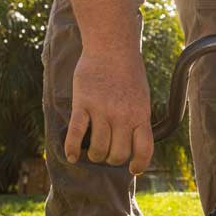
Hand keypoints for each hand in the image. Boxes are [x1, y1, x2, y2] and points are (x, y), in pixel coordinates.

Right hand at [64, 45, 152, 174]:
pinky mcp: (83, 104)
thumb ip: (138, 117)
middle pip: (118, 154)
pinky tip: (72, 155)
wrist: (111, 46)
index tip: (133, 169)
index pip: (144, 150)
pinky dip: (72, 149)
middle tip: (107, 153)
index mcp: (141, 114)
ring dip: (94, 155)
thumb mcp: (142, 95)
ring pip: (98, 149)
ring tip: (92, 152)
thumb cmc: (128, 70)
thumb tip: (134, 140)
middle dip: (112, 159)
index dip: (139, 164)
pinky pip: (76, 135)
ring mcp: (103, 110)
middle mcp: (123, 115)